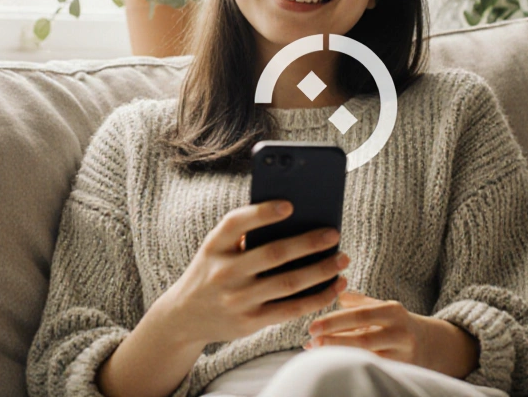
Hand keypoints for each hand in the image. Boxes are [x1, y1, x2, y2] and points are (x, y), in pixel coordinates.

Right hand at [148, 201, 349, 347]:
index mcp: (214, 246)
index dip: (262, 213)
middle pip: (272, 254)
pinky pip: (290, 309)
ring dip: (321, 270)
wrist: (184, 316)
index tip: (290, 205)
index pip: (236, 223)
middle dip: (308, 243)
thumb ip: (245, 236)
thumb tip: (298, 219)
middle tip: (334, 233)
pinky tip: (335, 286)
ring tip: (342, 259)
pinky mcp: (250, 322)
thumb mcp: (216, 249)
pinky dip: (317, 297)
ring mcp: (237, 299)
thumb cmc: (213, 271)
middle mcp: (224, 272)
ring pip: (288, 283)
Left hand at [306, 291, 479, 377]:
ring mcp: (402, 355)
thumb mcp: (382, 307)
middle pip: (363, 340)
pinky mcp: (401, 372)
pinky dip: (352, 366)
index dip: (335, 322)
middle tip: (311, 342)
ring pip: (367, 358)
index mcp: (393, 311)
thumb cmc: (396, 323)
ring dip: (340, 356)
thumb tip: (335, 293)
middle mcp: (400, 333)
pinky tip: (335, 365)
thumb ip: (358, 301)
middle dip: (334, 342)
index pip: (360, 316)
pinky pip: (374, 370)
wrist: (430, 345)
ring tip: (317, 354)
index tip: (312, 326)